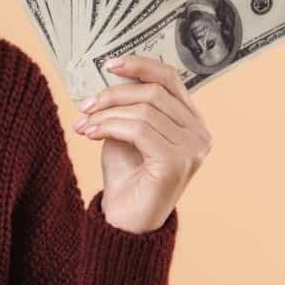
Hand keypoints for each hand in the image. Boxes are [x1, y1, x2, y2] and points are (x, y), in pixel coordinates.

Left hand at [72, 54, 211, 233]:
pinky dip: (110, 127)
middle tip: (85, 106)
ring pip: (144, 110)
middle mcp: (199, 133)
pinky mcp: (177, 163)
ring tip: (85, 125)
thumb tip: (109, 76)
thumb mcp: (125, 131)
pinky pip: (139, 130)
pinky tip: (92, 135)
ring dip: (106, 114)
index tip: (109, 64)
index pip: (171, 79)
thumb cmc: (126, 175)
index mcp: (191, 121)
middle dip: (113, 95)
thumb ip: (127, 105)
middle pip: (154, 92)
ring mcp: (193, 149)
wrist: (124, 220)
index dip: (140, 65)